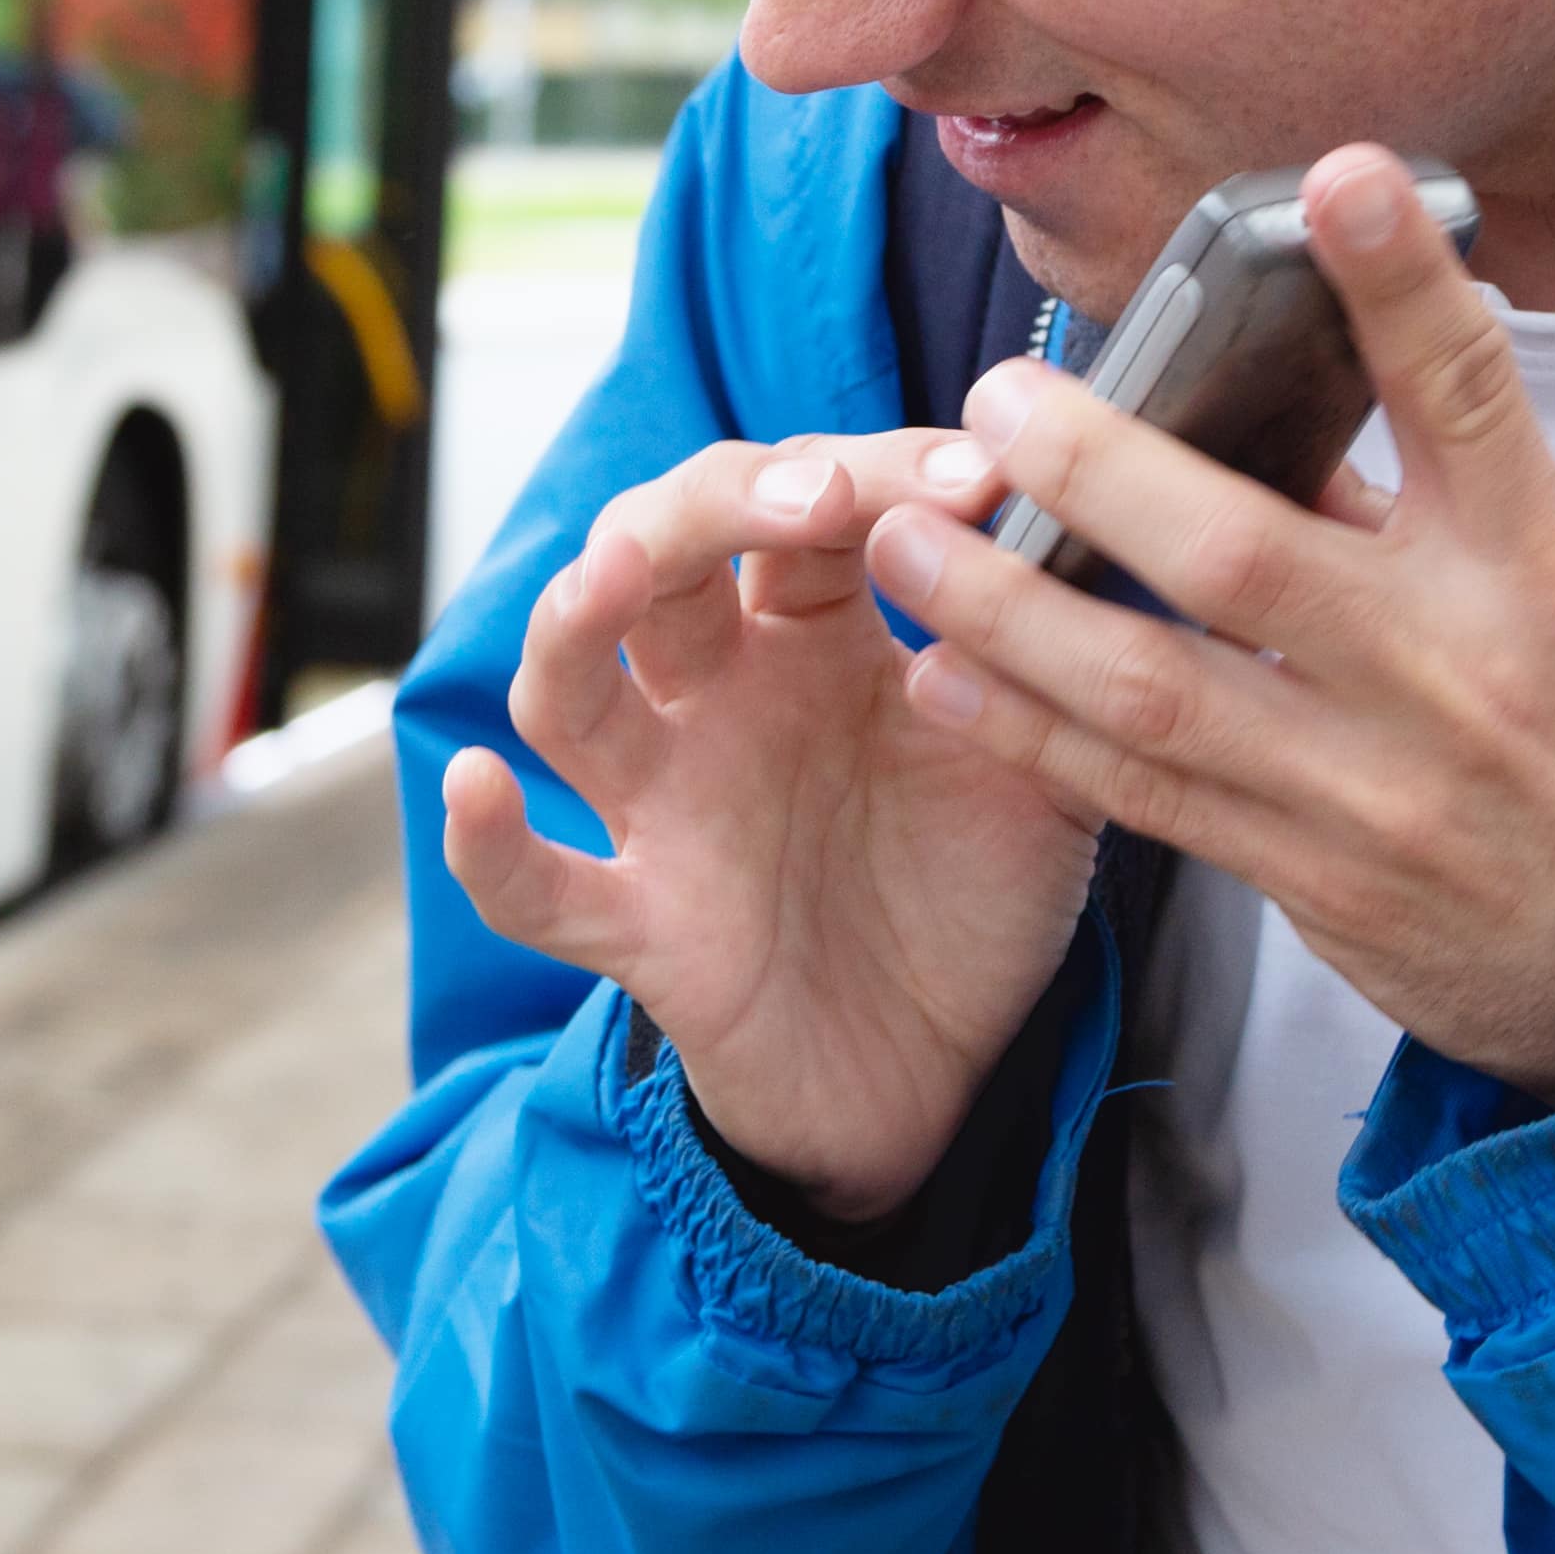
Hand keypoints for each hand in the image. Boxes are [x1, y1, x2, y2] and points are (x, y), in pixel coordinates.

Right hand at [442, 428, 1108, 1219]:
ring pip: (567, 689)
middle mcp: (721, 700)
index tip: (985, 480)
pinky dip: (488, 845)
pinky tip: (476, 790)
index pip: (806, 504)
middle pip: (661, 550)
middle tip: (822, 499)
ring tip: (614, 576)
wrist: (945, 1080)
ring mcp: (666, 808)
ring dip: (574, 622)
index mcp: (816, 637)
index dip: (878, 473)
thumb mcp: (1043, 766)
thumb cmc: (970, 897)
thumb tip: (1078, 529)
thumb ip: (1049, 664)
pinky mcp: (642, 928)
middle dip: (721, 500)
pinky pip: (536, 888)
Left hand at [859, 148, 1554, 1104]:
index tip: (1341, 175)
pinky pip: (1142, 795)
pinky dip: (1030, 733)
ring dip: (1008, 610)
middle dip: (1101, 471)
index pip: (1469, 397)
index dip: (1403, 286)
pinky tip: (943, 677)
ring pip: (1155, 685)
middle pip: (1247, 553)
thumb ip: (1418, 499)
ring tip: (903, 539)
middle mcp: (1452, 665)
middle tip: (995, 401)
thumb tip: (1265, 392)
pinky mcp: (1315, 876)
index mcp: (1534, 561)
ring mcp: (1375, 782)